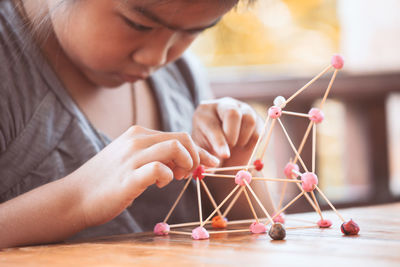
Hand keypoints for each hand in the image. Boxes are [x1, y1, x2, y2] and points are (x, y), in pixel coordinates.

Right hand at [71, 126, 218, 226]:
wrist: (74, 197)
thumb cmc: (106, 180)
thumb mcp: (130, 158)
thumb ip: (153, 155)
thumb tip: (182, 161)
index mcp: (137, 134)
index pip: (179, 135)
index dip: (199, 150)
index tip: (210, 162)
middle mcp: (136, 140)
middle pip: (182, 138)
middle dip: (196, 156)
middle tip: (191, 173)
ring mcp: (132, 157)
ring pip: (175, 148)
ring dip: (186, 164)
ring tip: (177, 177)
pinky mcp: (129, 177)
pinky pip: (160, 169)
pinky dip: (168, 176)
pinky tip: (159, 184)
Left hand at [192, 97, 262, 165]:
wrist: (222, 149)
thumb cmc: (207, 149)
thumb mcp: (201, 153)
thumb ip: (204, 158)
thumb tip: (212, 165)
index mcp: (204, 111)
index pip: (213, 124)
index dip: (219, 142)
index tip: (224, 155)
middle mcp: (223, 105)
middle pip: (232, 113)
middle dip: (232, 135)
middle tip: (230, 148)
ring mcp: (241, 108)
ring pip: (249, 120)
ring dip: (243, 139)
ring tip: (234, 146)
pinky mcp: (256, 118)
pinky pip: (259, 131)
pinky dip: (252, 144)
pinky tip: (241, 145)